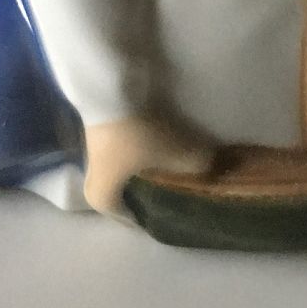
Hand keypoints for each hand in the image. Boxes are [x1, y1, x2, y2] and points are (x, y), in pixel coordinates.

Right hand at [83, 115, 213, 218]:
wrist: (109, 86)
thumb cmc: (136, 135)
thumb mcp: (174, 153)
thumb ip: (196, 165)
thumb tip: (213, 167)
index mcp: (104, 190)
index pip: (116, 213)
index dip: (135, 219)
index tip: (152, 220)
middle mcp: (93, 168)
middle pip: (115, 186)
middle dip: (136, 188)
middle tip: (160, 187)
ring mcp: (95, 140)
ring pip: (118, 159)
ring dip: (139, 160)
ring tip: (165, 157)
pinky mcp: (101, 117)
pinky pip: (122, 137)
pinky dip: (138, 138)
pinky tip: (157, 131)